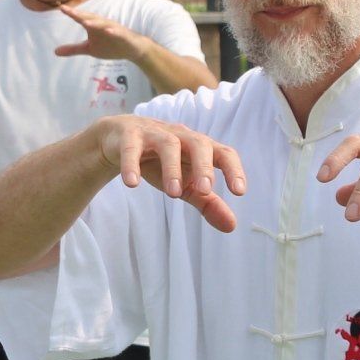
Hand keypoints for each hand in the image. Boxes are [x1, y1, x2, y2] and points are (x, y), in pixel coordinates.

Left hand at [54, 5, 141, 61]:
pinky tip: (109, 31)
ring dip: (95, 23)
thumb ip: (73, 49)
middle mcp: (103, 25)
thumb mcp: (89, 49)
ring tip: (85, 22)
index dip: (71, 13)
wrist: (132, 49)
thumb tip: (55, 51)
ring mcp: (114, 29)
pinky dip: (113, 32)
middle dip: (81, 15)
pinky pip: (118, 33)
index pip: (81, 19)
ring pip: (104, 24)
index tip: (61, 8)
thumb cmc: (110, 45)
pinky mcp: (123, 36)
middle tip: (69, 11)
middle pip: (91, 18)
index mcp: (94, 27)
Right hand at [94, 116, 246, 231]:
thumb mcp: (186, 184)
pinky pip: (131, 148)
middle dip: (204, 167)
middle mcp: (181, 136)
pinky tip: (132, 183)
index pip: (223, 153)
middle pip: (199, 144)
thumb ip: (208, 203)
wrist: (121, 141)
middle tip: (205, 191)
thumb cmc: (161, 162)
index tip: (239, 192)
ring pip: (168, 145)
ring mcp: (155, 134)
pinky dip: (132, 164)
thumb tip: (232, 226)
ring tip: (173, 194)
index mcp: (200, 148)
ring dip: (172, 168)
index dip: (233, 170)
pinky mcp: (129, 136)